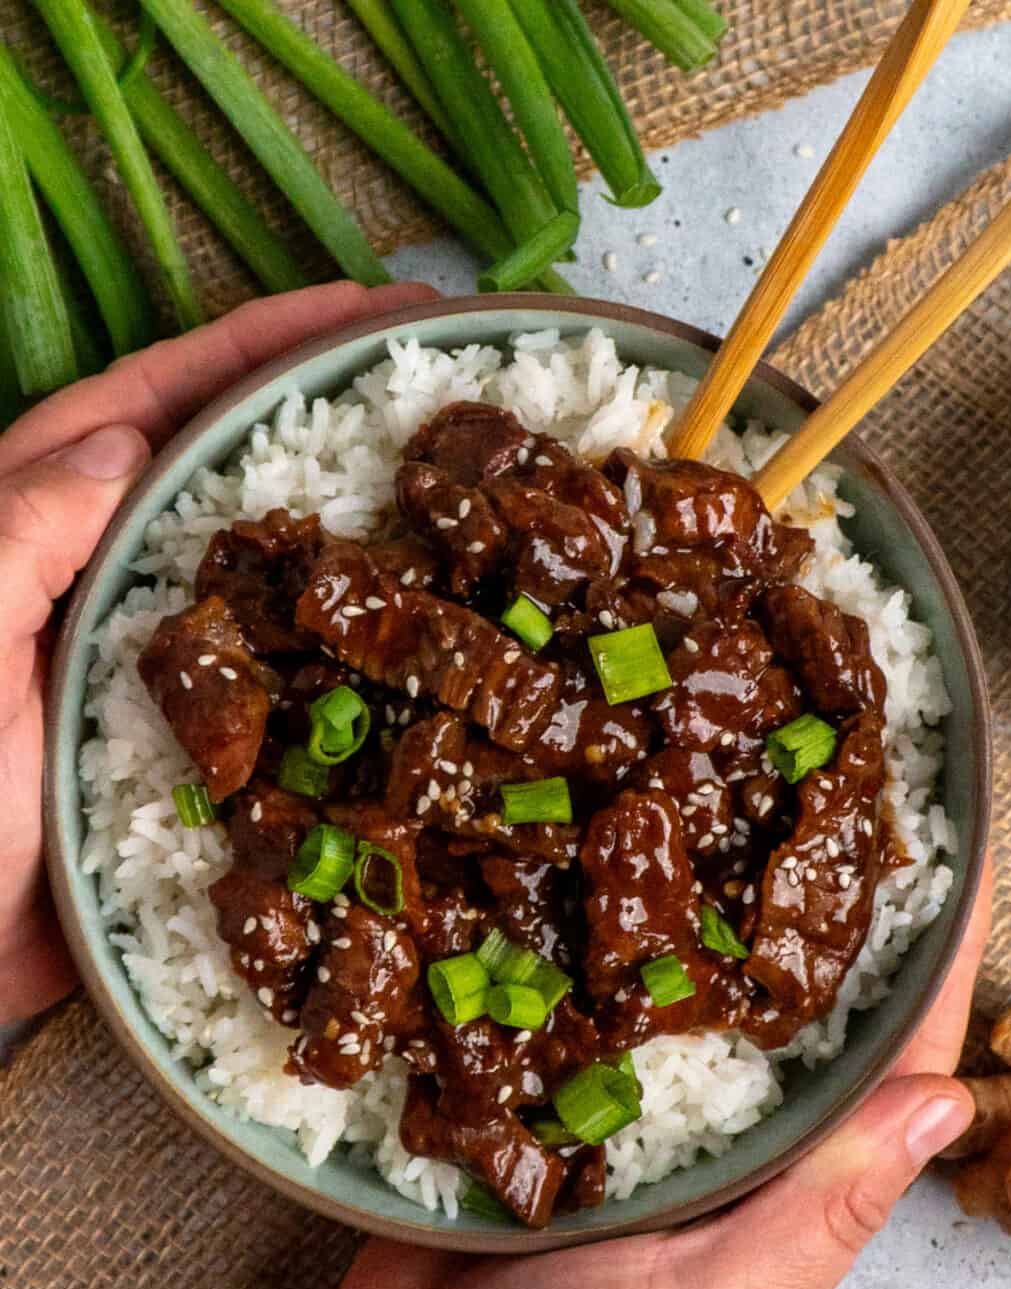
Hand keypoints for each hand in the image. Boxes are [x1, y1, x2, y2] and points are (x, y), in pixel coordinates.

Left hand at [0, 280, 435, 1028]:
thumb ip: (19, 540)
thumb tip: (122, 443)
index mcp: (36, 529)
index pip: (157, 403)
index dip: (262, 345)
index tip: (370, 306)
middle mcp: (106, 580)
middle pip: (230, 469)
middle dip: (331, 415)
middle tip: (444, 382)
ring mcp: (158, 665)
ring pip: (271, 572)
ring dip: (355, 531)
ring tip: (457, 495)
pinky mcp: (194, 750)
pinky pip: (286, 683)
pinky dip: (352, 656)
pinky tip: (421, 644)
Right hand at [270, 860, 989, 1288]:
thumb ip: (825, 1210)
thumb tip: (946, 1102)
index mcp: (787, 1205)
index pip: (885, 1071)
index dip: (924, 969)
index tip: (944, 861)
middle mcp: (719, 1158)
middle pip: (786, 1019)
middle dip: (807, 917)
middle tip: (814, 795)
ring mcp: (626, 1132)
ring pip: (678, 1006)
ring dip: (696, 919)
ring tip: (707, 803)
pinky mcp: (538, 1114)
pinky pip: (574, 1021)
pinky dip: (585, 956)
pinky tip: (577, 880)